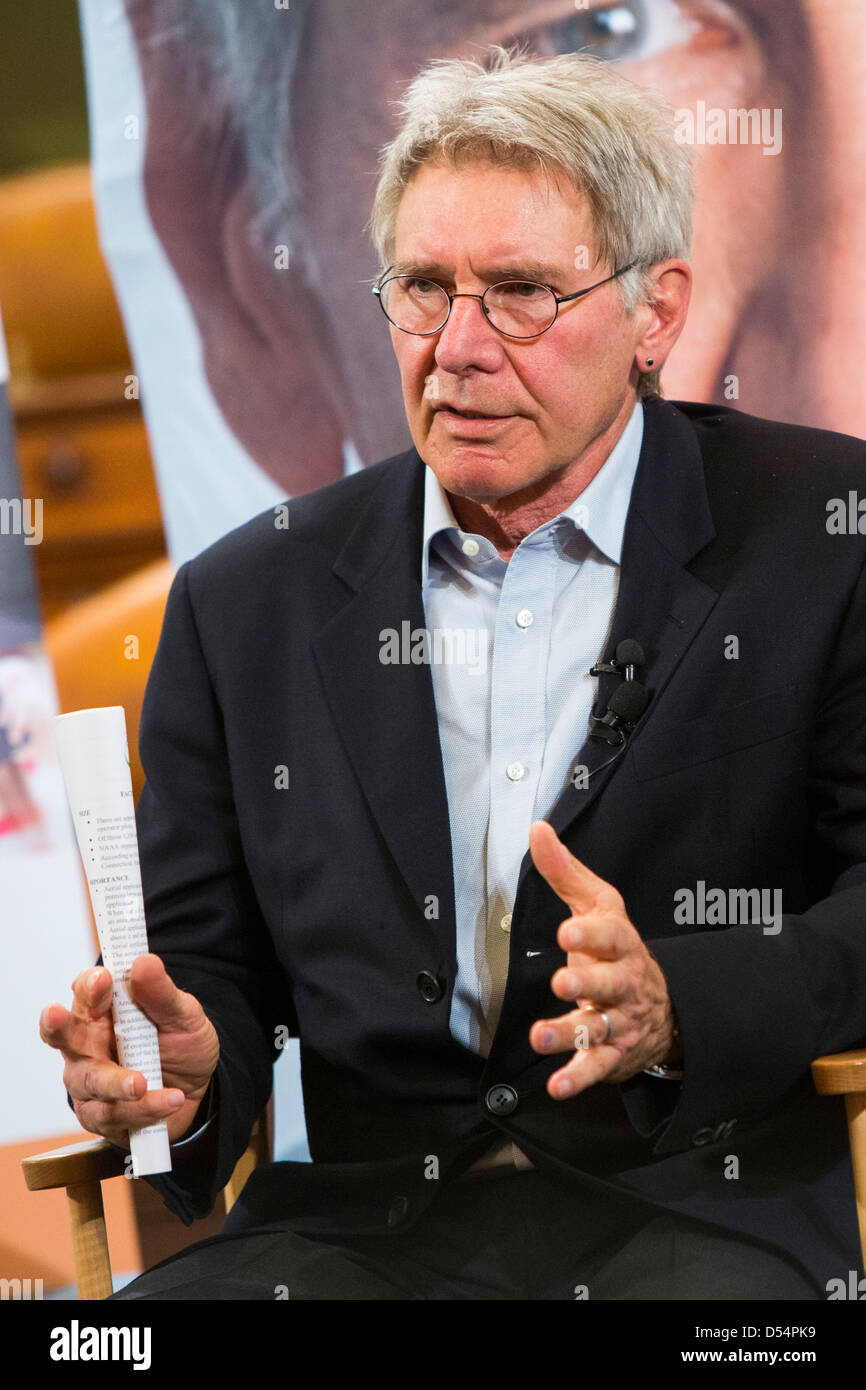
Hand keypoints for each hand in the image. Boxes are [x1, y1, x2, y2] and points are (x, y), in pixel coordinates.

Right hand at [40, 953, 219, 1146]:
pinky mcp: (101, 1116)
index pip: (86, 993)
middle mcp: (88, 1046)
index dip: (90, 985)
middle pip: (64, 1035)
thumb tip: (144, 962)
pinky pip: (114, 1115)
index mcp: (103, 1012)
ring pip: (91, 1082)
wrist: (197, 1091)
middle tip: (54, 1013)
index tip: (103, 977)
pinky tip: (170, 1099)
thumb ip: (161, 993)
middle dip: (57, 1025)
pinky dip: (144, 1108)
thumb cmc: (181, 1045)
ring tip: (144, 1084)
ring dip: (117, 1083)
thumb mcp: (183, 1014)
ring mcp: (91, 1083)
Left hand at [527, 820, 679, 1099]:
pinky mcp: (611, 1054)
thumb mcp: (596, 904)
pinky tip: (557, 1086)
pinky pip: (596, 1067)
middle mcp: (622, 983)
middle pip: (609, 984)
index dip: (591, 934)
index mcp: (619, 944)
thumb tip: (537, 829)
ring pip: (598, 1028)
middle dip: (588, 983)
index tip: (568, 930)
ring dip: (570, 1032)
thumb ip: (564, 871)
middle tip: (562, 980)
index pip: (609, 935)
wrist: (662, 1006)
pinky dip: (578, 1078)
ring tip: (541, 1035)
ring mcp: (619, 1021)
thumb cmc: (615, 948)